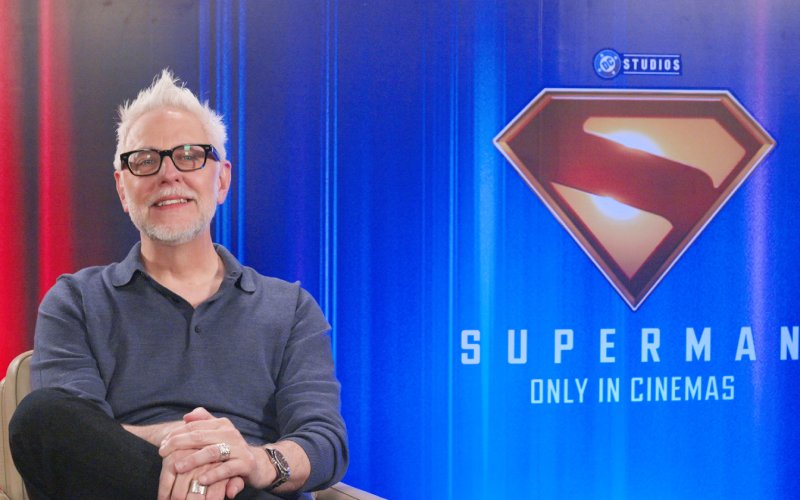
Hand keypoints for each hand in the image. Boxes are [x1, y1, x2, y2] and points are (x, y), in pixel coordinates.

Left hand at [159, 408, 273, 493]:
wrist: (257, 464)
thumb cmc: (230, 450)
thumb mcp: (218, 434)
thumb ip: (203, 422)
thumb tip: (186, 416)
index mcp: (222, 424)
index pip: (194, 426)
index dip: (176, 434)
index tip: (162, 444)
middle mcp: (230, 433)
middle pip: (200, 436)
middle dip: (179, 444)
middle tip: (162, 453)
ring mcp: (239, 448)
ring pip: (212, 452)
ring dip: (193, 460)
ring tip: (177, 467)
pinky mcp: (246, 464)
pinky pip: (227, 469)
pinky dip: (214, 474)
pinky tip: (201, 480)